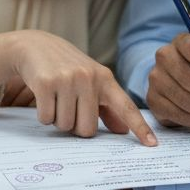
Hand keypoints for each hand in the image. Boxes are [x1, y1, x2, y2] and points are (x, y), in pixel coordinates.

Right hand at [0, 30, 156, 144]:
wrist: (36, 45)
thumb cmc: (68, 68)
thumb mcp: (91, 82)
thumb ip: (107, 107)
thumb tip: (123, 130)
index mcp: (105, 79)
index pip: (126, 107)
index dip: (140, 127)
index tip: (153, 144)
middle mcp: (89, 78)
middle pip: (87, 129)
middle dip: (75, 126)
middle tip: (69, 108)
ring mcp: (68, 79)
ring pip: (66, 125)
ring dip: (58, 119)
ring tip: (57, 99)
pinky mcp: (46, 83)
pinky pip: (47, 118)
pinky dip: (44, 115)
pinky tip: (45, 97)